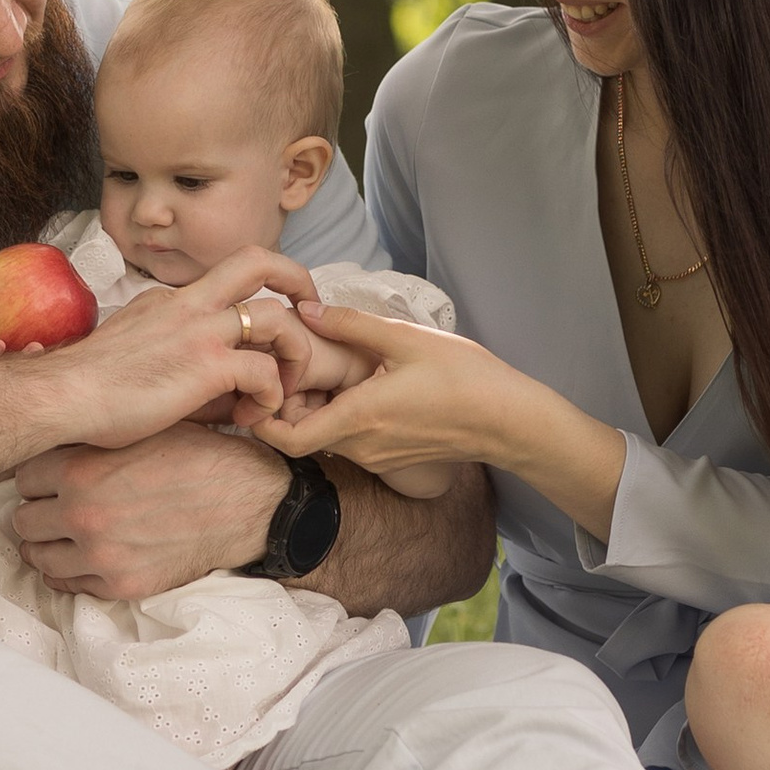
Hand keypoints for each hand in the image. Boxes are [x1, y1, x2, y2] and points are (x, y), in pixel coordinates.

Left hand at [9, 422, 289, 600]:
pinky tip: (86, 556)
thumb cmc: (196, 457)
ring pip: (38, 558)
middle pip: (23, 520)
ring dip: (48, 545)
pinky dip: (71, 571)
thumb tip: (52, 440)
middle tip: (56, 507)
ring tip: (66, 535)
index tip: (51, 478)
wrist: (247, 503)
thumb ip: (90, 442)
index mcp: (81, 470)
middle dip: (38, 511)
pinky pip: (68, 585)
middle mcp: (82, 515)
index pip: (23, 478)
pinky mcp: (120, 585)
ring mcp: (100, 556)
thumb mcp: (140, 431)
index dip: (39, 476)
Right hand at [37, 246, 318, 450]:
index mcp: (168, 301)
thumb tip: (206, 383)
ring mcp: (199, 330)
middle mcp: (188, 304)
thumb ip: (170, 356)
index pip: (226, 282)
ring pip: (275, 315)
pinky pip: (265, 370)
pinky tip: (254, 418)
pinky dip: (271, 395)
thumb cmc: (85, 390)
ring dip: (294, 352)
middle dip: (297, 279)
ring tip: (284, 388)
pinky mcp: (207, 364)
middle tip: (310, 317)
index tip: (266, 331)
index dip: (254, 301)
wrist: (60, 398)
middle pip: (257, 260)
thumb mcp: (132, 355)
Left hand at [253, 307, 626, 536]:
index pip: (287, 438)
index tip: (258, 384)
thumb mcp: (406, 338)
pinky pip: (351, 443)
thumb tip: (305, 309)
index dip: (261, 418)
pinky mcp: (393, 460)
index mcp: (359, 417)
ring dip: (315, 411)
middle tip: (284, 367)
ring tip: (318, 371)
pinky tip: (354, 386)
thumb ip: (351, 324)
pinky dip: (340, 418)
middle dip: (286, 406)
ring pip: (326, 440)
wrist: (510, 420)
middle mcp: (362, 447)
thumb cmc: (464, 376)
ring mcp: (377, 458)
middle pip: (301, 437)